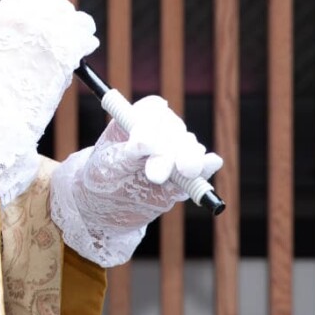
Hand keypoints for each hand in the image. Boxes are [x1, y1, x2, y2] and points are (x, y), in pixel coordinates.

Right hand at [0, 0, 97, 205]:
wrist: (1, 113)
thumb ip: (19, 29)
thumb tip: (48, 21)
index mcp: (3, 14)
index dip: (46, 7)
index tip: (51, 19)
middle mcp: (24, 16)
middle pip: (57, 4)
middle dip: (63, 19)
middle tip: (65, 36)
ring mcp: (46, 29)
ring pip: (76, 18)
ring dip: (78, 30)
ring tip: (74, 45)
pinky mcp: (65, 46)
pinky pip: (86, 35)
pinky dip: (86, 45)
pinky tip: (80, 54)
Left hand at [48, 95, 223, 266]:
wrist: (109, 203)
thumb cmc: (104, 175)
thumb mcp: (108, 164)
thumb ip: (127, 154)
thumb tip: (147, 144)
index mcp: (139, 118)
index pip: (153, 111)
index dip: (151, 126)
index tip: (143, 146)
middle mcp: (162, 130)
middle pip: (174, 130)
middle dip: (167, 152)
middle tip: (155, 175)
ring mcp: (178, 151)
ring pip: (190, 148)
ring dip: (185, 161)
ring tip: (176, 176)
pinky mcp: (188, 173)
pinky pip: (203, 166)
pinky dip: (206, 167)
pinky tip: (210, 164)